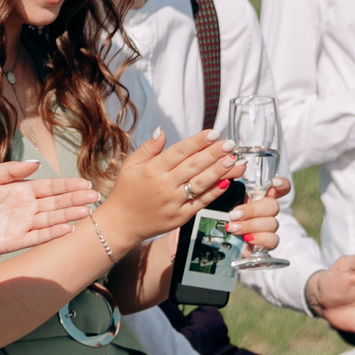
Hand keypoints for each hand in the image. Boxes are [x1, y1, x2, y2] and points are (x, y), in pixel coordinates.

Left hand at [0, 159, 100, 256]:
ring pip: (51, 219)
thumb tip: (36, 163)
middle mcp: (25, 207)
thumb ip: (10, 170)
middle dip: (75, 198)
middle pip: (56, 202)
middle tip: (95, 195)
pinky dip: (52, 233)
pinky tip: (67, 228)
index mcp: (20, 189)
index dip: (68, 185)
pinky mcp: (15, 241)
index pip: (50, 186)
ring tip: (87, 211)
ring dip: (69, 215)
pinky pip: (38, 237)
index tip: (86, 183)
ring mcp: (22, 224)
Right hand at [95, 130, 240, 249]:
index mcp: (152, 170)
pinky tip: (226, 182)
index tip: (213, 133)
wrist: (121, 224)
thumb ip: (148, 148)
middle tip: (230, 144)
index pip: (180, 151)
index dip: (198, 141)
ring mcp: (174, 202)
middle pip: (193, 166)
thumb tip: (161, 131)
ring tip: (233, 160)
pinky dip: (214, 193)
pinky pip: (200, 202)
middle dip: (214, 153)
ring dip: (219, 171)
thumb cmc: (126, 192)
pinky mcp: (180, 217)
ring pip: (200, 184)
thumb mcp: (130, 165)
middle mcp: (164, 185)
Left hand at [223, 179, 286, 251]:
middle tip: (233, 215)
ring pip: (272, 223)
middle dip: (253, 210)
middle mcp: (266, 211)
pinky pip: (273, 240)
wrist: (217, 240)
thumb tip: (234, 172)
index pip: (279, 187)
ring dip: (251, 225)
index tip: (274, 183)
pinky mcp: (266, 243)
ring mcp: (268, 227)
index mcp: (258, 197)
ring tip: (232, 228)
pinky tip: (246, 239)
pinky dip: (260, 239)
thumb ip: (228, 183)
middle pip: (273, 206)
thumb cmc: (221, 214)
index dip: (282, 184)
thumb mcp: (222, 197)